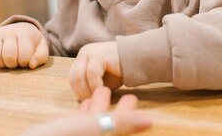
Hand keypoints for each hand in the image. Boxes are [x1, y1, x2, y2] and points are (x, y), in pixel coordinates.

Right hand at [0, 22, 48, 68]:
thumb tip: (32, 65)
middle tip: (17, 62)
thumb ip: (41, 57)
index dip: (25, 63)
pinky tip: (2, 59)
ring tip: (9, 62)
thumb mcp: (41, 48)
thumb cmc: (32, 43)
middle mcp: (10, 31)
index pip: (23, 56)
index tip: (26, 61)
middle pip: (9, 56)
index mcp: (25, 33)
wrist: (21, 29)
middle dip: (13, 65)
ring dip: (3, 64)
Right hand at [19, 86, 151, 135]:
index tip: (132, 96)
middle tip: (122, 93)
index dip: (127, 114)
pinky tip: (79, 107)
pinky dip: (79, 117)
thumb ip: (117, 125)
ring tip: (100, 92)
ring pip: (90, 127)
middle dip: (113, 109)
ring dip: (96, 110)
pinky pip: (74, 129)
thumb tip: (148, 122)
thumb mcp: (87, 129)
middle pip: (106, 128)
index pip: (117, 129)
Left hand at [70, 42, 122, 99]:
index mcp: (83, 58)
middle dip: (82, 93)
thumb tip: (82, 99)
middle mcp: (84, 53)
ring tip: (98, 96)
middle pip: (73, 77)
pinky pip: (91, 73)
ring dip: (87, 90)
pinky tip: (104, 89)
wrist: (137, 59)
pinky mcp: (98, 54)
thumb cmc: (120, 71)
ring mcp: (90, 52)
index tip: (88, 101)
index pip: (72, 77)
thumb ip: (89, 84)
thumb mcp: (101, 79)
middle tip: (93, 101)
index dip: (78, 91)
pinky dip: (95, 85)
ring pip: (79, 76)